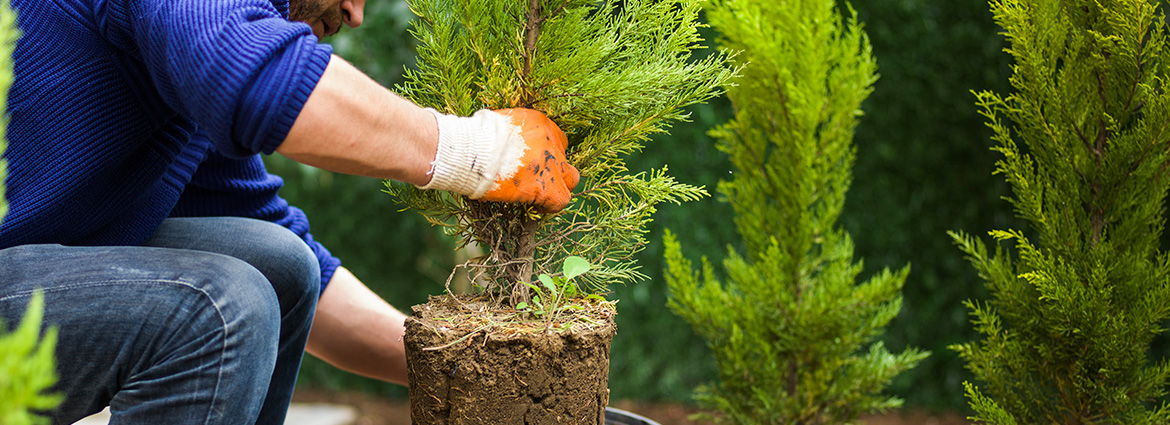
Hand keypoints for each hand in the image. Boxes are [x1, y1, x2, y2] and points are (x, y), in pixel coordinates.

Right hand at [418, 108, 579, 212]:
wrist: (473, 151)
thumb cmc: (475, 137)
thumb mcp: (497, 124)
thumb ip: (508, 133)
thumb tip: (500, 140)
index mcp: (540, 123)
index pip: (555, 139)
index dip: (546, 154)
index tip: (533, 163)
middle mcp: (551, 143)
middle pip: (565, 158)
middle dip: (556, 170)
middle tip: (539, 179)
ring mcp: (552, 165)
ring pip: (571, 179)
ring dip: (557, 187)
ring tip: (541, 196)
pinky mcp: (547, 187)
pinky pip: (560, 200)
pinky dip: (550, 206)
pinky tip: (536, 207)